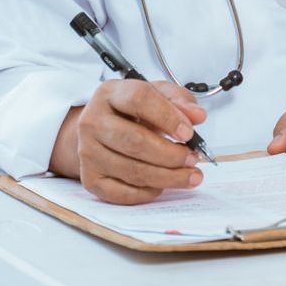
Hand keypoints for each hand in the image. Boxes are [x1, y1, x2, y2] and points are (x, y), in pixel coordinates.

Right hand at [50, 80, 207, 204]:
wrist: (100, 127)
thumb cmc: (133, 109)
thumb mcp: (157, 94)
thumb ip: (180, 100)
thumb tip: (198, 116)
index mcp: (111, 93)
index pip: (139, 100)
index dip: (167, 117)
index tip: (189, 132)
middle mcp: (93, 121)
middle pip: (134, 140)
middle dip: (169, 154)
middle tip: (193, 158)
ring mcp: (87, 152)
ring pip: (130, 169)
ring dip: (166, 177)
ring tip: (189, 175)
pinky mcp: (89, 178)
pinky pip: (120, 192)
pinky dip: (146, 192)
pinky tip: (163, 186)